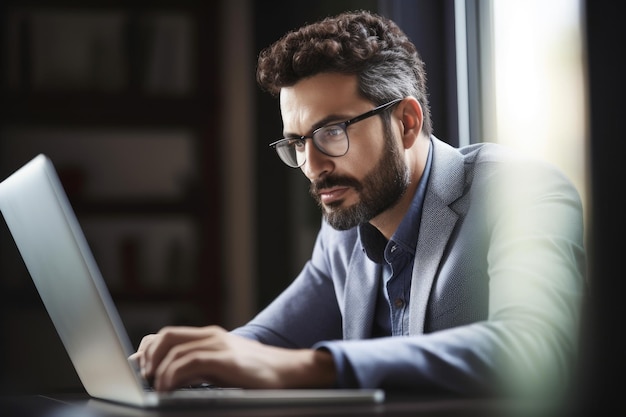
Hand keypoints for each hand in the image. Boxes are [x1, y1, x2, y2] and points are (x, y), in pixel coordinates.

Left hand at [129, 325, 335, 391]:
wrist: (291, 371)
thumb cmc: (257, 374)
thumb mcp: (223, 367)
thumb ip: (198, 367)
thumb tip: (168, 378)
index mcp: (209, 337)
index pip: (168, 335)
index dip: (147, 350)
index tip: (138, 369)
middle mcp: (212, 336)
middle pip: (166, 337)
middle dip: (149, 358)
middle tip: (146, 379)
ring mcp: (220, 345)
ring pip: (174, 349)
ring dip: (158, 371)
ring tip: (157, 388)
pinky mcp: (226, 359)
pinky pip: (190, 362)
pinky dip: (172, 376)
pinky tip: (169, 388)